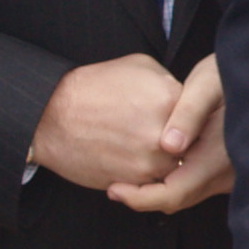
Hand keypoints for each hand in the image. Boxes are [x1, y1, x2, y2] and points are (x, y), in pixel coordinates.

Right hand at [28, 54, 192, 196]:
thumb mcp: (138, 66)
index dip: (189, 116)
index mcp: (170, 100)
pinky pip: (153, 181)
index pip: (198, 114)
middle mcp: (165, 134)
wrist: (51, 116)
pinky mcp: (133, 182)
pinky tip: (128, 154)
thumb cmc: (93, 86)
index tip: (179, 116)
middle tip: (158, 131)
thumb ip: (170, 82)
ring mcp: (149, 162)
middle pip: (190, 143)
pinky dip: (144, 171)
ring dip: (164, 158)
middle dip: (180, 139)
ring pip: (173, 165)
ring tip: (139, 142)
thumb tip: (186, 100)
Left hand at [115, 53, 232, 213]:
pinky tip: (152, 165)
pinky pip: (191, 185)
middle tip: (114, 186)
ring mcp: (225, 175)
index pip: (174, 195)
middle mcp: (224, 174)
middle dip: (143, 196)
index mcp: (218, 158)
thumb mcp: (206, 86)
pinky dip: (168, 180)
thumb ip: (189, 114)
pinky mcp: (222, 170)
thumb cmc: (228, 75)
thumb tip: (170, 146)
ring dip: (155, 189)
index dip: (140, 197)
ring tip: (127, 176)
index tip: (114, 189)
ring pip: (184, 195)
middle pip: (178, 200)